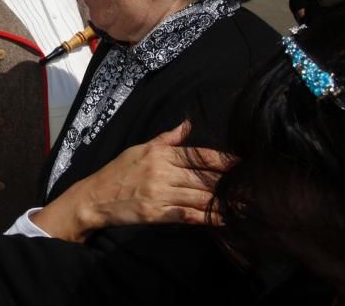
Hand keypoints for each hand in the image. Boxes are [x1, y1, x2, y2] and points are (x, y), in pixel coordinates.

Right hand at [32, 122, 229, 241]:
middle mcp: (161, 171)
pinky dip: (206, 217)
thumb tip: (187, 124)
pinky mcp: (156, 213)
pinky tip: (222, 219)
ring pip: (199, 196)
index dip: (223, 160)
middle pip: (203, 177)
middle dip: (228, 182)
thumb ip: (167, 139)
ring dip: (222, 201)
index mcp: (159, 153)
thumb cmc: (117, 172)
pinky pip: (187, 214)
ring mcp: (159, 193)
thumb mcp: (139, 148)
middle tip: (250, 186)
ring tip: (242, 204)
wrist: (94, 197)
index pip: (198, 155)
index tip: (242, 163)